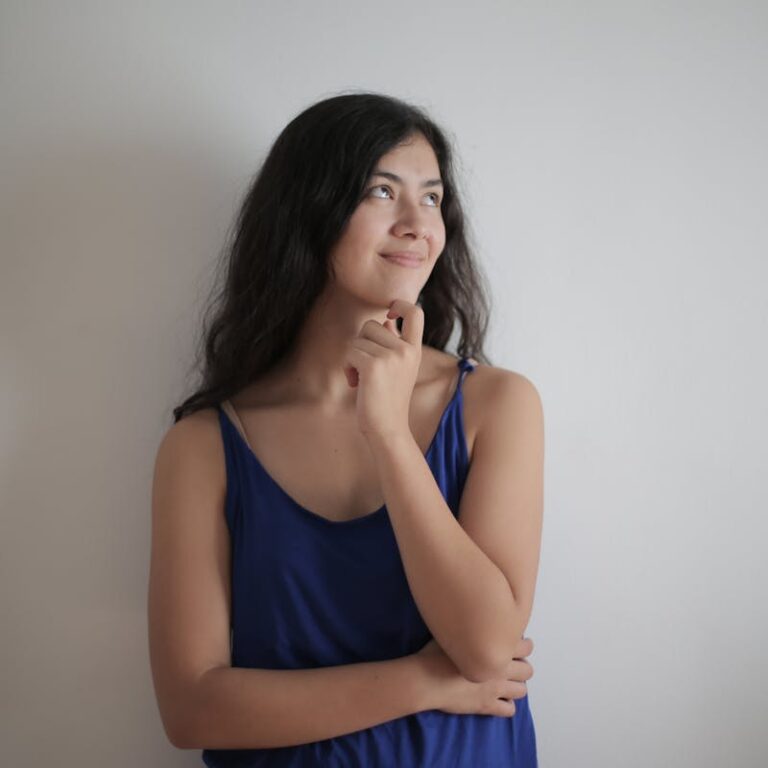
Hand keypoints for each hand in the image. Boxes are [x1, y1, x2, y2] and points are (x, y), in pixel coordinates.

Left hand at [343, 299, 423, 438]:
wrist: (387, 429)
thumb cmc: (387, 400)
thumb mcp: (398, 369)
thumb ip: (393, 343)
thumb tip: (386, 320)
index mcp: (414, 350)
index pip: (416, 313)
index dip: (400, 304)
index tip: (389, 312)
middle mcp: (406, 350)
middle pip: (372, 324)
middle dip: (362, 343)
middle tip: (367, 369)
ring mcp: (391, 356)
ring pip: (358, 339)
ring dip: (353, 358)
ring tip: (362, 379)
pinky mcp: (373, 365)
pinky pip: (350, 352)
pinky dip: (347, 367)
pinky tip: (356, 383)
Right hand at [414, 636, 533, 717]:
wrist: (426, 678)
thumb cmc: (435, 652)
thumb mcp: (453, 631)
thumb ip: (470, 628)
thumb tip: (474, 619)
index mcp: (494, 647)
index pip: (525, 647)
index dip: (524, 646)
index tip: (516, 645)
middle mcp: (500, 668)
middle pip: (527, 670)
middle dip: (522, 667)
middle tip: (511, 665)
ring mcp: (495, 689)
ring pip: (521, 691)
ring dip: (516, 686)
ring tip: (506, 683)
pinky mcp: (487, 706)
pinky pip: (509, 710)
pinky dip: (507, 705)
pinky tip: (498, 699)